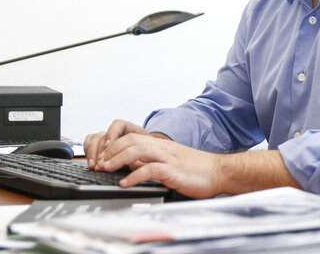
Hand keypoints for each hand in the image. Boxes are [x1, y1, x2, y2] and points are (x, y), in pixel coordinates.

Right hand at [83, 119, 149, 168]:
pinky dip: (88, 153)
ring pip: (94, 139)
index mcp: (132, 130)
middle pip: (103, 135)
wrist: (147, 158)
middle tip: (101, 164)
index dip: (112, 134)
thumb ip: (140, 159)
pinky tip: (91, 164)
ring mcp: (107, 138)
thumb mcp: (148, 157)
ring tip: (94, 166)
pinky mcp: (100, 145)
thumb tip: (131, 164)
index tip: (109, 146)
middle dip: (100, 151)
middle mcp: (117, 133)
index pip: (118, 124)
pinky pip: (89, 143)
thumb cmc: (149, 157)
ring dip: (93, 153)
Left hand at [94, 132, 222, 198]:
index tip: (104, 157)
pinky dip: (134, 176)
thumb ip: (153, 162)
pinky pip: (150, 170)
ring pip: (137, 150)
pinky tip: (125, 183)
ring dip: (118, 159)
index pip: (133, 137)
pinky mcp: (173, 171)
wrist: (219, 171)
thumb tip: (133, 167)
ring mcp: (168, 158)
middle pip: (131, 140)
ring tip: (106, 168)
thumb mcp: (171, 163)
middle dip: (112, 150)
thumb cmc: (197, 170)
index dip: (115, 145)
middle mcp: (163, 148)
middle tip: (100, 162)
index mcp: (161, 145)